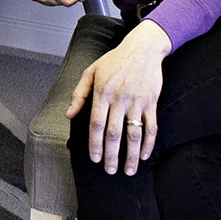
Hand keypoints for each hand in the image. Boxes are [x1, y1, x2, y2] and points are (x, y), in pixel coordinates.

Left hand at [66, 20, 170, 174]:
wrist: (143, 48)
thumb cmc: (114, 60)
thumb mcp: (91, 71)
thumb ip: (79, 94)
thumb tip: (69, 114)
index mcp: (102, 92)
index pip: (96, 124)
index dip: (95, 144)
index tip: (95, 159)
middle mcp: (119, 98)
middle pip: (114, 133)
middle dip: (111, 155)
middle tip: (110, 171)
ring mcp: (137, 101)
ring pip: (134, 134)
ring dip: (131, 155)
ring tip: (128, 170)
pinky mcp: (151, 101)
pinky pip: (151, 127)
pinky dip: (148, 143)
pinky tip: (143, 156)